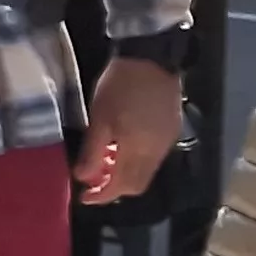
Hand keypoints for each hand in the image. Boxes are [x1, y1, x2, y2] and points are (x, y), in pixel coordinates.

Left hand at [75, 55, 179, 204]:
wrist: (151, 59)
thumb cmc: (119, 86)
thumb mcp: (99, 118)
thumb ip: (92, 151)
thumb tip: (83, 178)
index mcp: (139, 149)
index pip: (123, 186)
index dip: (102, 195)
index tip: (84, 197)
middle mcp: (157, 151)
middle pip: (137, 184)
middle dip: (113, 188)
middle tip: (91, 181)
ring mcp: (167, 141)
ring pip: (145, 172)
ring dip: (123, 174)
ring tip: (102, 163)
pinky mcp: (171, 130)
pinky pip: (153, 158)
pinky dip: (135, 161)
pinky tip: (119, 149)